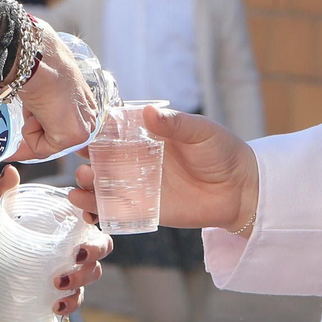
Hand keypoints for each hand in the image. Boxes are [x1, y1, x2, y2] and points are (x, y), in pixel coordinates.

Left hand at [0, 166, 113, 319]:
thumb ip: (5, 194)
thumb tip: (9, 170)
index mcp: (66, 224)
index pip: (94, 215)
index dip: (98, 214)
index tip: (87, 215)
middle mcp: (74, 246)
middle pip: (102, 247)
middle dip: (95, 250)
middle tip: (78, 255)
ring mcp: (71, 271)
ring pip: (92, 274)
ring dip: (81, 279)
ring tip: (58, 283)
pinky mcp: (61, 294)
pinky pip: (76, 300)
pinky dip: (71, 304)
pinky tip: (56, 306)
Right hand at [9, 19, 97, 161]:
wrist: (39, 63)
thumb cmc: (41, 68)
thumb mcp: (45, 93)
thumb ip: (43, 111)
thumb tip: (22, 135)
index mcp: (86, 107)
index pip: (63, 131)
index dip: (43, 132)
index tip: (30, 132)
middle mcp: (89, 120)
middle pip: (54, 141)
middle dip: (37, 128)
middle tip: (34, 107)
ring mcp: (83, 131)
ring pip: (46, 145)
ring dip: (32, 127)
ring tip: (38, 104)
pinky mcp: (71, 137)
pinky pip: (40, 148)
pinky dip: (30, 132)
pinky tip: (37, 111)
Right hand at [69, 105, 259, 236]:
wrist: (241, 190)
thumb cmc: (222, 152)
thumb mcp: (201, 131)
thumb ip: (174, 124)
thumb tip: (150, 111)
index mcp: (148, 135)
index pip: (114, 129)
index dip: (95, 129)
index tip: (81, 130)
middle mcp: (137, 158)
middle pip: (101, 157)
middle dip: (85, 159)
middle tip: (81, 161)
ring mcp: (137, 184)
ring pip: (101, 184)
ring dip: (86, 184)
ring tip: (81, 183)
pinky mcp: (142, 209)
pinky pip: (113, 210)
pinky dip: (95, 209)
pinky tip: (84, 207)